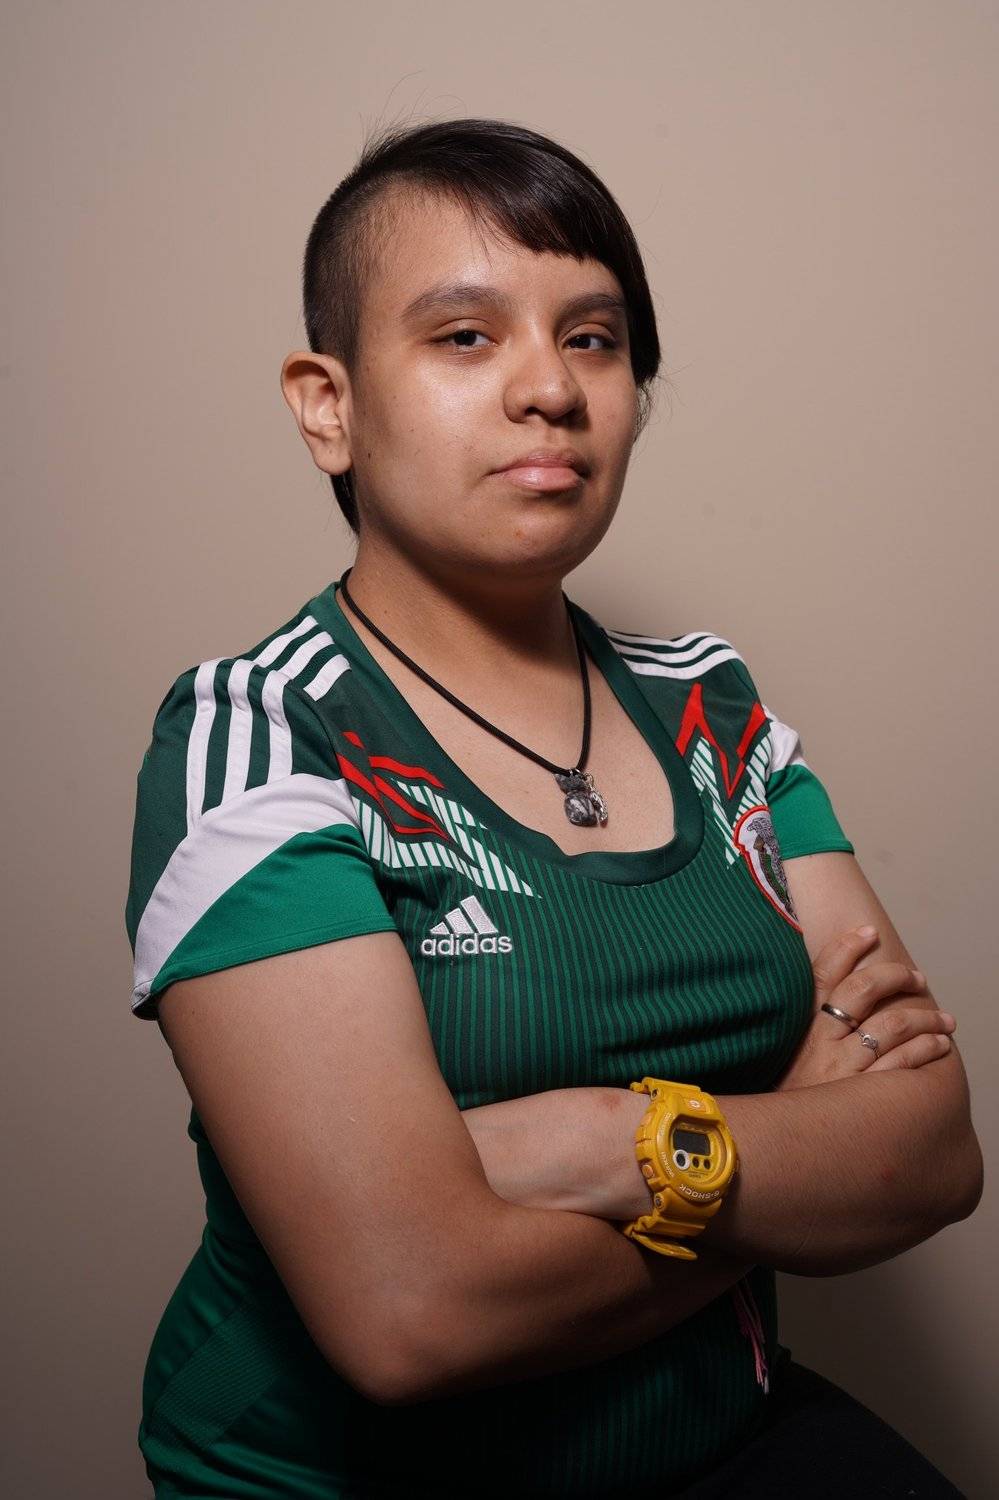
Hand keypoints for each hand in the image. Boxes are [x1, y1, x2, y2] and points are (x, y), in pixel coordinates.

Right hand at [773, 926, 956, 1090]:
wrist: (770, 1153)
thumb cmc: (784, 1105)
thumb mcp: (782, 1060)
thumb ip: (801, 1031)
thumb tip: (826, 1003)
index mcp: (799, 1028)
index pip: (821, 973)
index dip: (846, 947)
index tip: (868, 932)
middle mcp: (820, 1043)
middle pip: (862, 991)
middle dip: (895, 976)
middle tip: (915, 976)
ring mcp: (842, 1069)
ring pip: (892, 1025)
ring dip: (925, 1016)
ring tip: (943, 1019)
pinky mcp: (861, 1097)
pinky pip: (903, 1063)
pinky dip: (926, 1049)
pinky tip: (939, 1045)